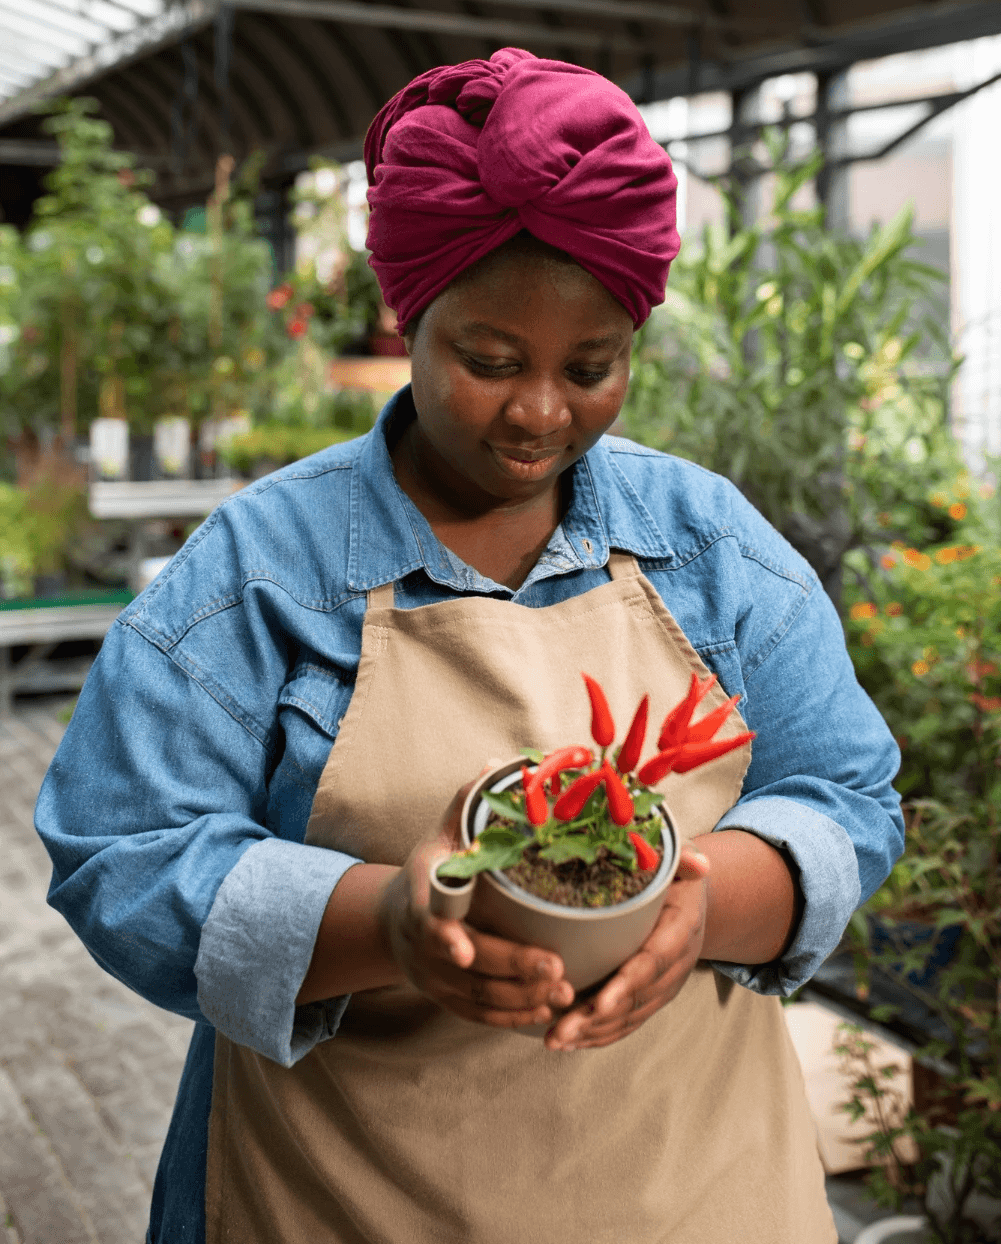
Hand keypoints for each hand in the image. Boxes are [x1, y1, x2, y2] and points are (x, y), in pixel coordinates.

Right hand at [377, 775, 574, 1028]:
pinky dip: (512, 1017)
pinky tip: (546, 1010)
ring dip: (520, 998)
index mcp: (420, 896)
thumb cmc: (432, 870)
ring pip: (475, 997)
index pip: (428, 919)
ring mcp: (433, 975)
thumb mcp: (442, 833)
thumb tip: (498, 765)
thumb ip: (467, 801)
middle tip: (557, 967)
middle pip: (464, 965)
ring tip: (564, 990)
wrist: (393, 922)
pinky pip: (479, 1016)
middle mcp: (421, 941)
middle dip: (511, 967)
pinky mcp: (446, 998)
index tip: (465, 949)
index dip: (445, 935)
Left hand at [542, 845, 711, 1051]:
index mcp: (681, 928)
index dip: (628, 984)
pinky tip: (570, 1042)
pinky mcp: (653, 995)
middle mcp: (677, 964)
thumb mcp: (678, 856)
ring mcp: (666, 984)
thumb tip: (698, 863)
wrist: (692, 897)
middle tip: (561, 1030)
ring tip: (555, 1040)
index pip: (654, 961)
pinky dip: (600, 1035)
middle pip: (638, 998)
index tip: (599, 1003)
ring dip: (594, 1032)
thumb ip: (683, 857)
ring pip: (631, 1016)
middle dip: (599, 1018)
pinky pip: (629, 1021)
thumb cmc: (674, 872)